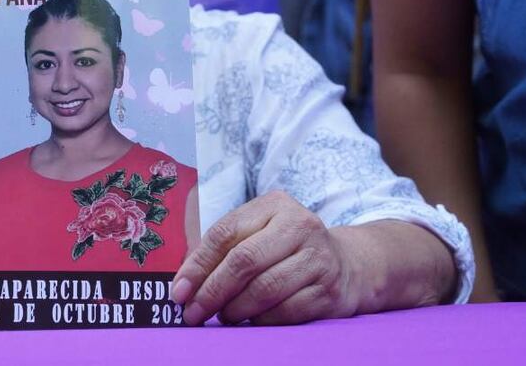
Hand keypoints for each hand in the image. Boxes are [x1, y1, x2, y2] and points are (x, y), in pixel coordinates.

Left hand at [171, 191, 357, 325]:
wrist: (347, 264)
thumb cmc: (286, 248)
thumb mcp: (258, 233)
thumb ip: (222, 249)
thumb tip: (183, 283)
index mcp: (274, 205)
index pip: (225, 233)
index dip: (198, 265)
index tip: (179, 291)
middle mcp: (299, 225)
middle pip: (244, 261)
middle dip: (212, 291)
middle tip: (193, 313)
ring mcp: (318, 258)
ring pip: (265, 289)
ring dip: (235, 309)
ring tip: (222, 317)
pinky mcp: (329, 290)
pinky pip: (286, 311)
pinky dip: (261, 320)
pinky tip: (250, 321)